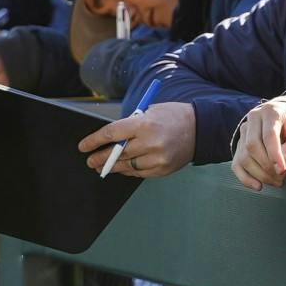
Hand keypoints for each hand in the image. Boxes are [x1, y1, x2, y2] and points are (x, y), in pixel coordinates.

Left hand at [78, 102, 195, 178]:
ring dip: (113, 167)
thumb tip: (110, 140)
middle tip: (90, 161)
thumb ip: (130, 126)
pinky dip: (129, 171)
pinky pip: (139, 173)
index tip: (84, 146)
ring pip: (127, 166)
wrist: (201, 129)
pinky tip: (123, 168)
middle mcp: (150, 143)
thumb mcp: (150, 112)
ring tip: (103, 166)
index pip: (112, 134)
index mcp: (144, 124)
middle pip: (117, 153)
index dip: (94, 141)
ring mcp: (157, 159)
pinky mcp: (163, 169)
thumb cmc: (173, 116)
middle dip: (100, 158)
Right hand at [230, 99, 285, 191]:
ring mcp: (244, 131)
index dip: (274, 155)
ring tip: (277, 182)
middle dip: (267, 166)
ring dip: (260, 174)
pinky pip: (236, 164)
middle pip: (252, 146)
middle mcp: (253, 118)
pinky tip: (258, 186)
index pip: (268, 135)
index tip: (283, 170)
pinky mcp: (239, 144)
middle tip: (282, 177)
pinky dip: (246, 178)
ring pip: (244, 157)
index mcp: (270, 111)